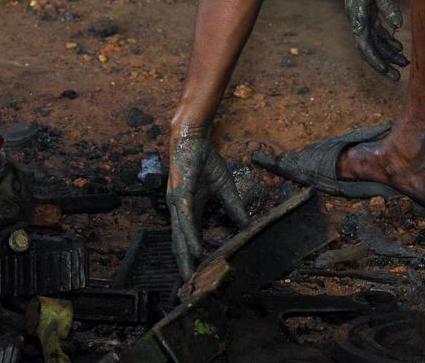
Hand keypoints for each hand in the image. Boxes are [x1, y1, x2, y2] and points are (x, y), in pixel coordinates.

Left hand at [166, 121, 248, 276]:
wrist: (193, 137)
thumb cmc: (205, 159)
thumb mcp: (224, 187)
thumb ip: (233, 207)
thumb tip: (246, 225)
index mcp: (189, 209)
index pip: (190, 238)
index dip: (193, 256)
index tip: (198, 275)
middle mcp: (180, 210)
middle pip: (181, 243)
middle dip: (185, 265)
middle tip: (189, 288)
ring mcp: (178, 203)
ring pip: (180, 236)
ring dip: (185, 257)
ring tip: (189, 277)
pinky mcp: (180, 194)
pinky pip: (186, 220)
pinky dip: (189, 236)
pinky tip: (194, 250)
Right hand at [339, 0, 406, 79]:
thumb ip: (387, 5)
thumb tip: (397, 26)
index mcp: (356, 13)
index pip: (364, 45)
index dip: (376, 61)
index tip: (389, 73)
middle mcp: (356, 16)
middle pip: (369, 46)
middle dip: (383, 62)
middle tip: (399, 75)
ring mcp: (361, 12)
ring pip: (374, 39)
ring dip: (388, 51)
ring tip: (404, 62)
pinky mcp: (366, 5)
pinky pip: (376, 28)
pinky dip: (386, 38)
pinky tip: (398, 43)